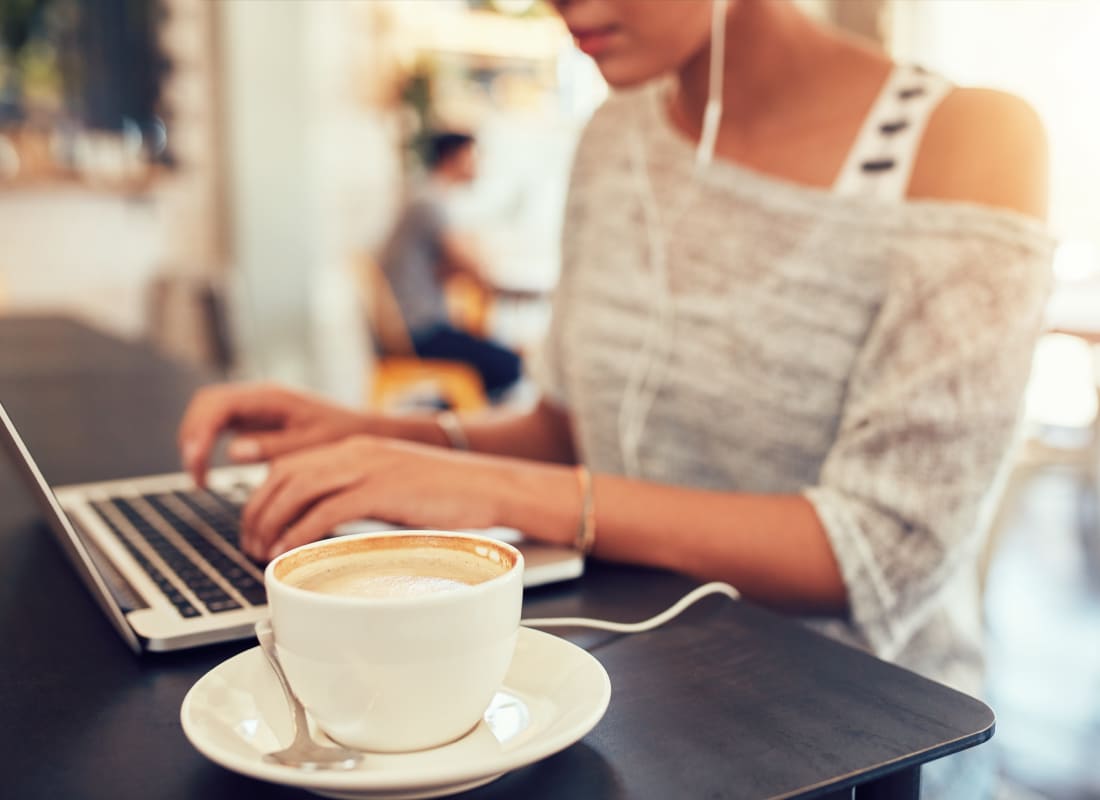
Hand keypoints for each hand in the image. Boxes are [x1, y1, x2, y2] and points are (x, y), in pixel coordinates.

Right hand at [177, 383, 371, 485]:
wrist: (361, 430)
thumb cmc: (342, 436)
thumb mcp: (312, 445)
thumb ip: (274, 447)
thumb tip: (233, 451)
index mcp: (271, 397)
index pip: (220, 404)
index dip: (200, 431)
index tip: (195, 461)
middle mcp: (258, 395)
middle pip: (206, 403)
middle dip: (191, 435)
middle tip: (193, 473)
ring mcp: (254, 405)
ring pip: (208, 412)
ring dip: (195, 441)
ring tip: (198, 478)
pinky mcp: (254, 418)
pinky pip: (219, 424)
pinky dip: (206, 445)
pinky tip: (207, 472)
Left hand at [240, 435, 510, 559]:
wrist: (491, 484)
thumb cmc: (448, 495)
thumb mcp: (394, 488)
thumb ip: (359, 498)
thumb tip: (327, 528)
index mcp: (356, 449)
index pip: (290, 465)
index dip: (261, 497)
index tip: (254, 527)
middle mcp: (356, 452)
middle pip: (284, 475)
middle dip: (256, 511)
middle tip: (249, 544)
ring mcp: (369, 468)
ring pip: (298, 489)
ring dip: (271, 522)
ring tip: (262, 552)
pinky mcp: (383, 489)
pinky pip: (327, 509)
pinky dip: (301, 530)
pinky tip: (290, 550)